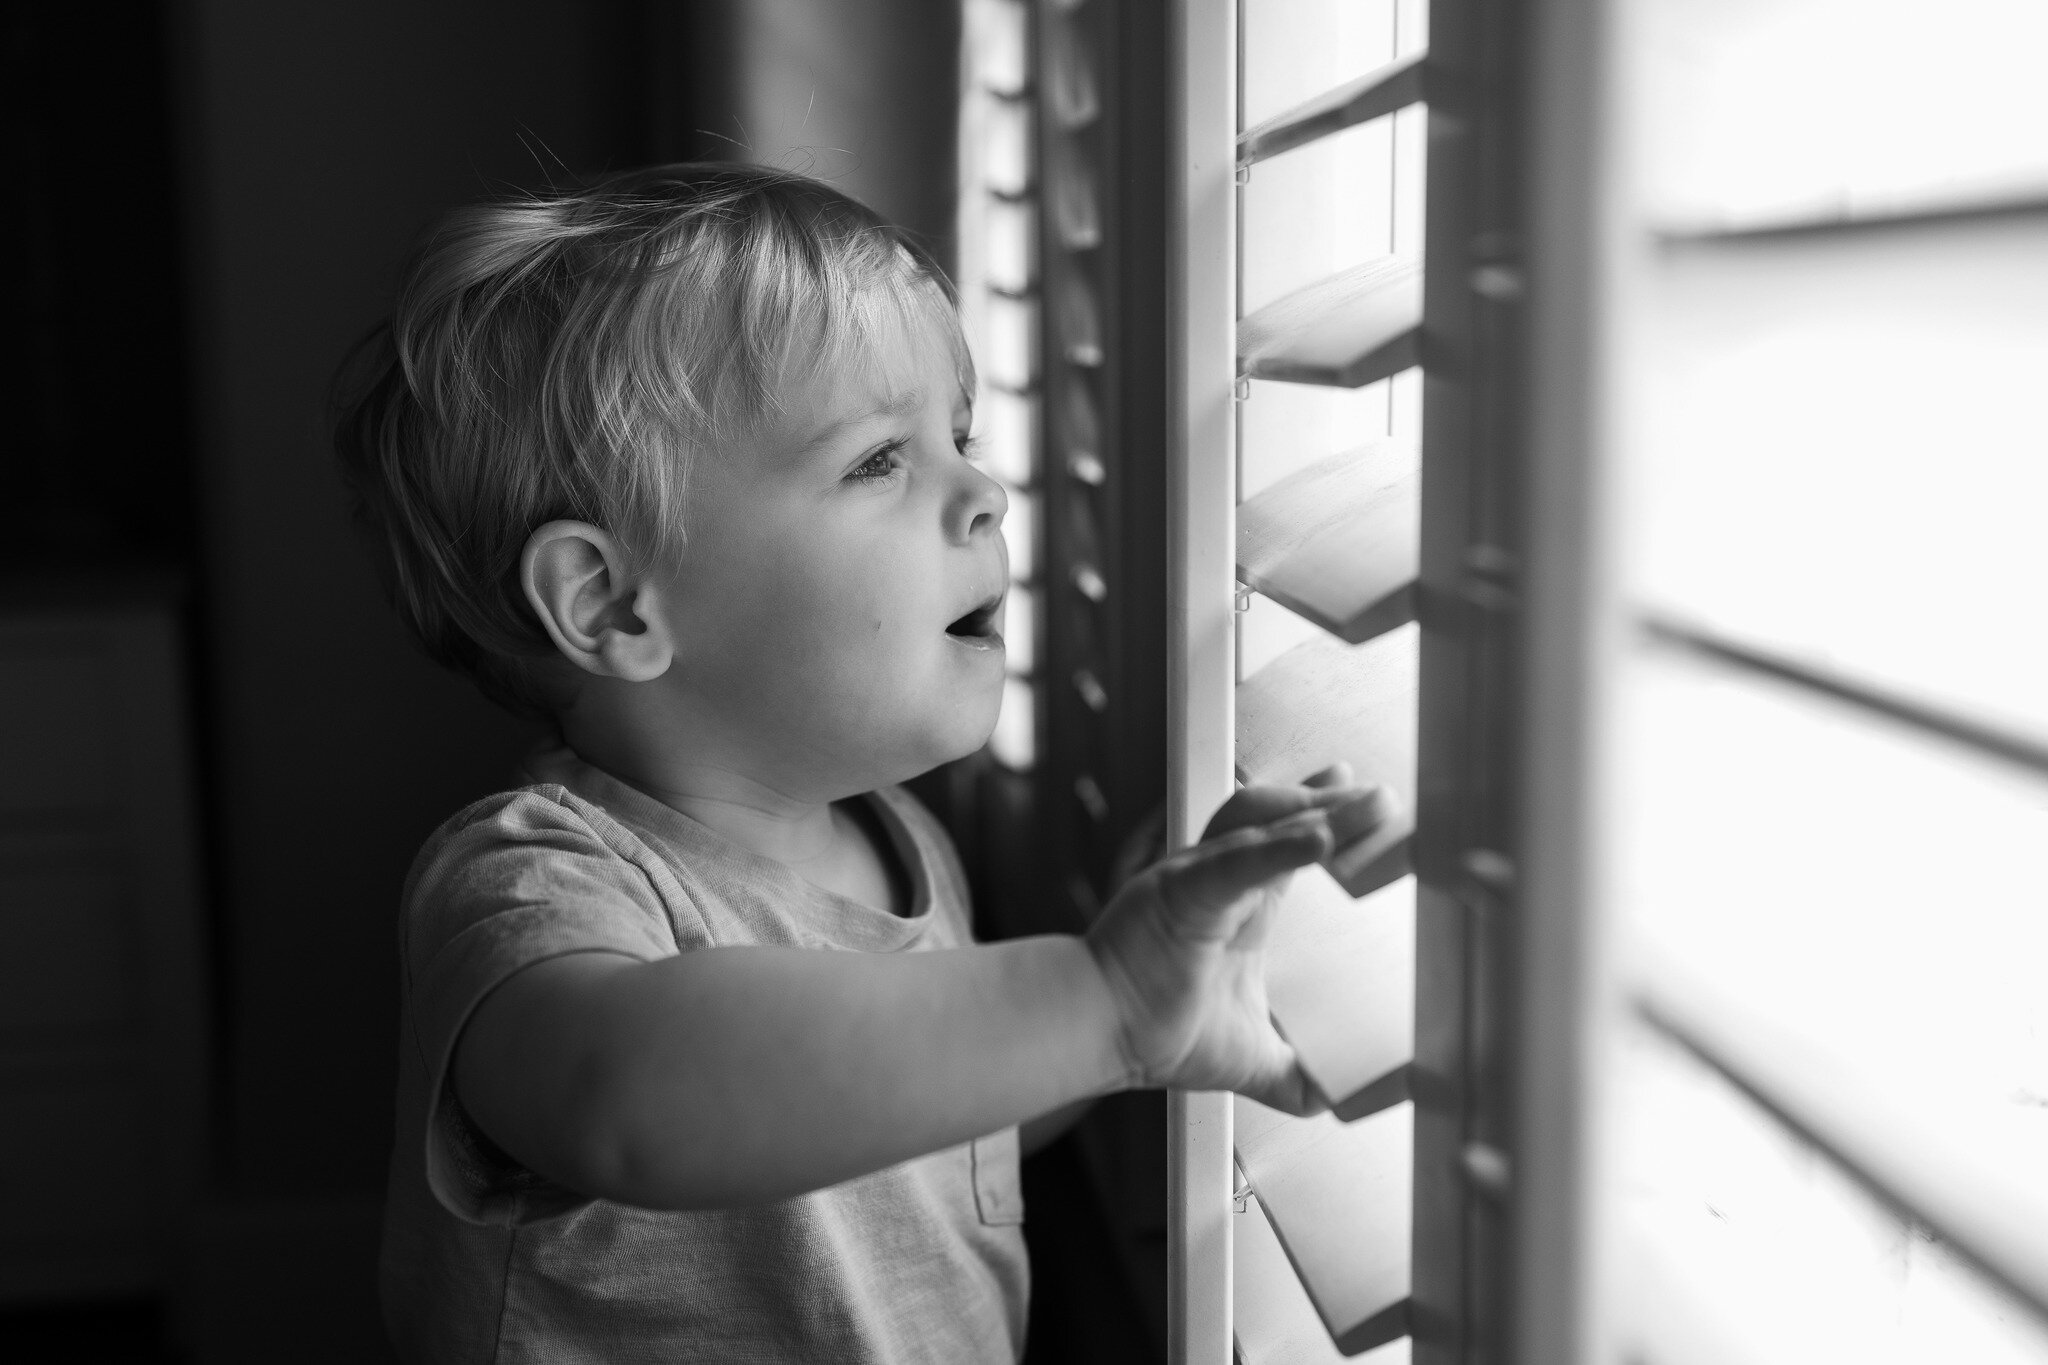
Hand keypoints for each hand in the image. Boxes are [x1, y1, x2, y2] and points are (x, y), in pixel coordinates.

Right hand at [1083, 766, 1393, 1114]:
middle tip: (1381, 799)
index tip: (1365, 805)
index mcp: (1242, 909)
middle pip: (1285, 824)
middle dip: (1336, 806)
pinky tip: (1318, 841)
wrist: (1102, 1036)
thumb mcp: (1253, 1060)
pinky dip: (1278, 849)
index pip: (1294, 849)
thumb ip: (1300, 1079)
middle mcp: (1222, 883)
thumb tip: (1348, 1102)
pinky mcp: (1186, 892)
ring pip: (1263, 831)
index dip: (1331, 822)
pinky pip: (1237, 864)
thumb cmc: (1153, 1033)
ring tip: (1363, 807)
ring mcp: (1201, 879)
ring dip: (1316, 815)